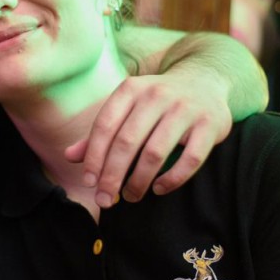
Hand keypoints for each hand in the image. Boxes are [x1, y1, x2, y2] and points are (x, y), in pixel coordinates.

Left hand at [65, 73, 231, 208]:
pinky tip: (158, 189)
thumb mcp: (127, 107)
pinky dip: (172, 179)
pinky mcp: (210, 124)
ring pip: (155, 152)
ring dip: (139, 180)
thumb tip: (69, 156)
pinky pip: (190, 159)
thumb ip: (102, 132)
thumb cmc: (156, 102)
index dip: (94, 156)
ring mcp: (185, 108)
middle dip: (112, 175)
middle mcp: (157, 95)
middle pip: (127, 142)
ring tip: (130, 196)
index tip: (89, 182)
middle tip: (104, 199)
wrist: (204, 80)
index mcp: (131, 89)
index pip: (105, 125)